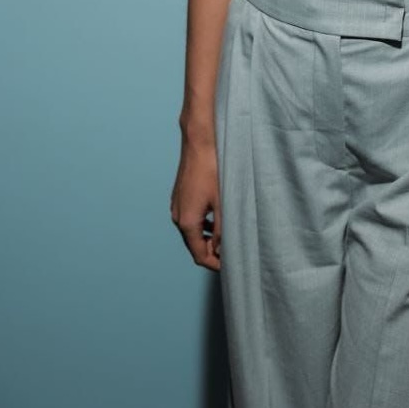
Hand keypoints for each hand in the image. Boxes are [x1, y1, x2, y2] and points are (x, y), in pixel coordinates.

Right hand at [170, 140, 221, 271]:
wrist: (199, 141)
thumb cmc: (213, 168)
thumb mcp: (223, 201)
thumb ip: (223, 228)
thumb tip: (222, 249)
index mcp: (187, 221)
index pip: (199, 255)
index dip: (215, 264)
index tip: (230, 265)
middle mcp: (177, 216)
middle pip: (194, 245)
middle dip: (212, 252)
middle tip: (232, 252)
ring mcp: (176, 206)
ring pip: (192, 231)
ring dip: (207, 238)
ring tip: (227, 237)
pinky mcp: (179, 196)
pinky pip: (190, 219)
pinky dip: (202, 225)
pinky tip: (216, 219)